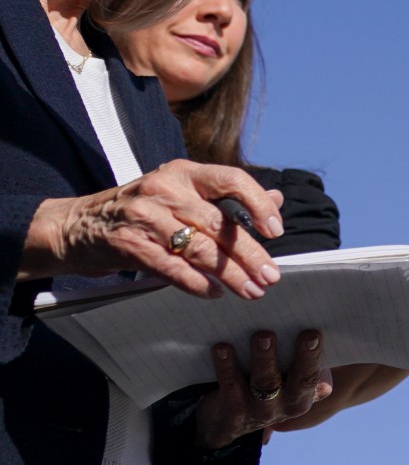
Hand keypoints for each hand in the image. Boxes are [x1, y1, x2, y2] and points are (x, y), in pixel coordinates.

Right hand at [22, 160, 283, 298]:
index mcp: (184, 172)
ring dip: (229, 274)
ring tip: (251, 290)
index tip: (276, 230)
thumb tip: (276, 199)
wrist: (75, 226)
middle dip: (250, 254)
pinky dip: (195, 283)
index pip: (232, 179)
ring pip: (198, 248)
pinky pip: (170, 267)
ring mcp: (144, 215)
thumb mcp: (181, 194)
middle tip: (271, 276)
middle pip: (218, 224)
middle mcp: (165, 188)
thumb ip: (227, 198)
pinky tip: (213, 292)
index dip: (258, 204)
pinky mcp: (127, 243)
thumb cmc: (140, 211)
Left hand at [196, 329, 329, 447]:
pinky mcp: (233, 410)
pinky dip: (227, 366)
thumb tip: (318, 356)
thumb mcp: (286, 386)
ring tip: (263, 336)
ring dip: (265, 358)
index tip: (314, 335)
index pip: (313, 377)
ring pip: (265, 383)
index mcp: (303, 398)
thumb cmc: (263, 390)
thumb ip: (303, 370)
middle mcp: (286, 407)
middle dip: (304, 358)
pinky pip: (231, 385)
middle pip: (299, 382)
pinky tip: (223, 348)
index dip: (314, 357)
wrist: (226, 424)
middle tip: (306, 335)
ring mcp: (259, 411)